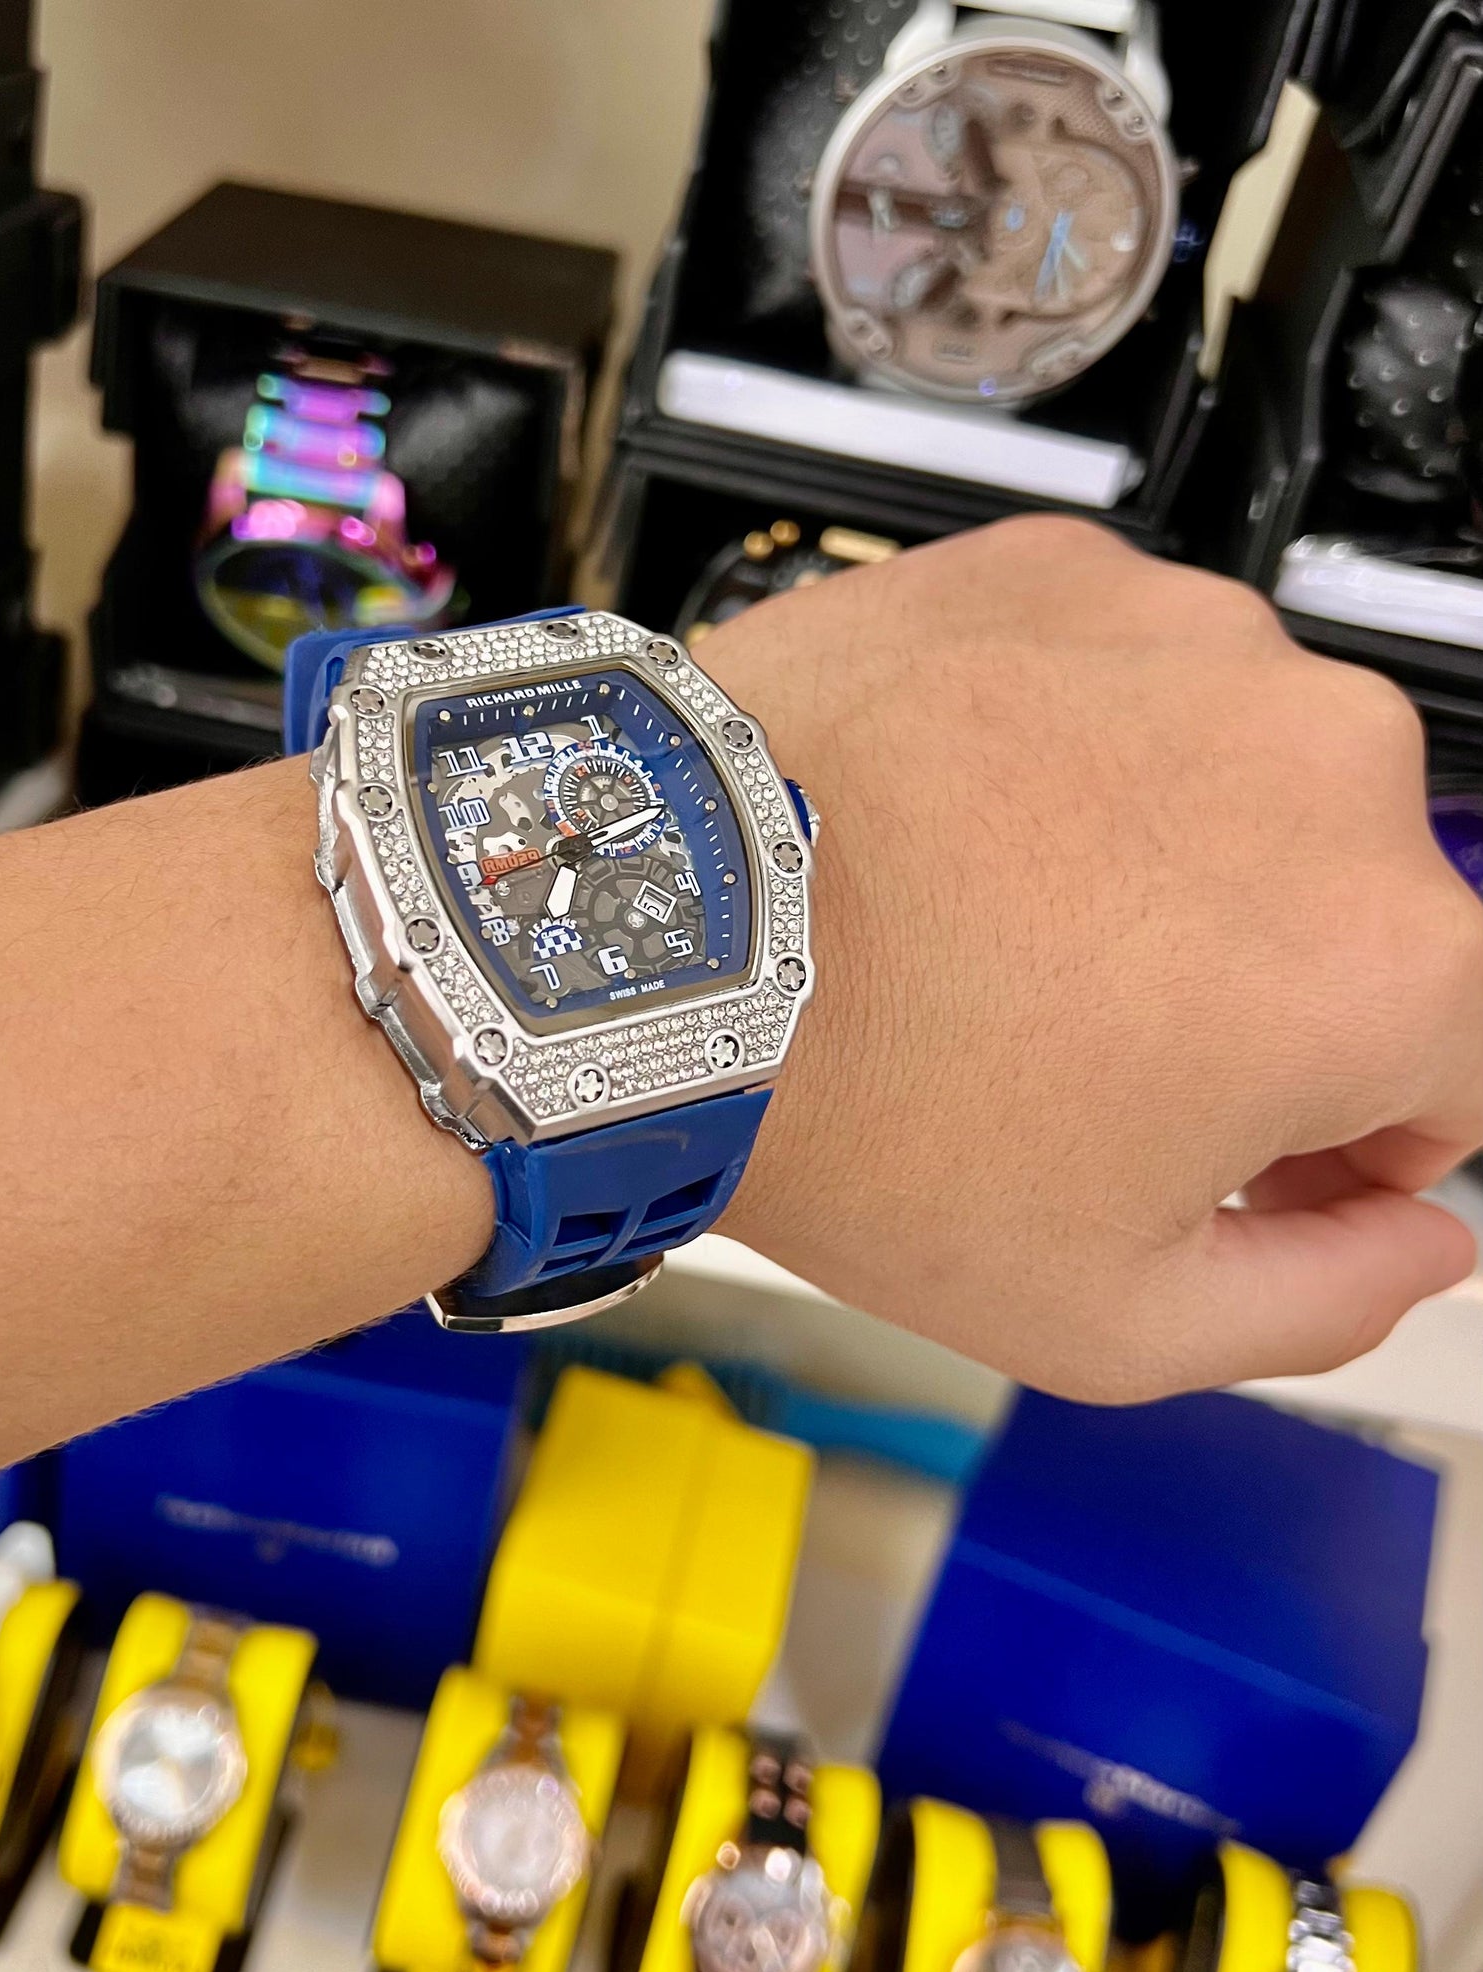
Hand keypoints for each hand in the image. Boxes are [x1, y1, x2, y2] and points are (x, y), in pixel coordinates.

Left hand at [706, 516, 1482, 1398]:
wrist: (655, 929)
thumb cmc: (857, 1112)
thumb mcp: (1110, 1314)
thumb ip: (1325, 1298)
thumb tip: (1416, 1236)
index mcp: (1385, 963)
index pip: (1460, 1078)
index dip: (1342, 1146)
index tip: (1225, 1152)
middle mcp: (1327, 766)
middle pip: (1355, 921)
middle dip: (1253, 998)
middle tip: (1072, 1046)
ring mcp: (1198, 643)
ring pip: (1243, 788)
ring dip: (1163, 859)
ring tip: (995, 928)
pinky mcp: (1073, 572)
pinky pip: (1130, 685)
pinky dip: (1073, 750)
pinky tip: (958, 827)